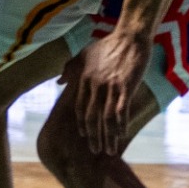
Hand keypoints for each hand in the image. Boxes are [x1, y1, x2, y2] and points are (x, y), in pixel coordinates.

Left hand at [60, 28, 151, 154]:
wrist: (130, 37)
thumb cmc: (109, 45)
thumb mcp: (84, 54)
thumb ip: (70, 68)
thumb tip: (58, 82)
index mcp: (84, 79)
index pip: (80, 107)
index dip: (82, 123)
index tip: (84, 136)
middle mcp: (94, 85)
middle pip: (91, 117)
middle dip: (93, 136)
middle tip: (95, 150)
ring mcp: (110, 86)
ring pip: (106, 118)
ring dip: (107, 137)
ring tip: (109, 150)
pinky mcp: (125, 86)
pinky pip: (121, 111)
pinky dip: (121, 126)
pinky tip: (122, 135)